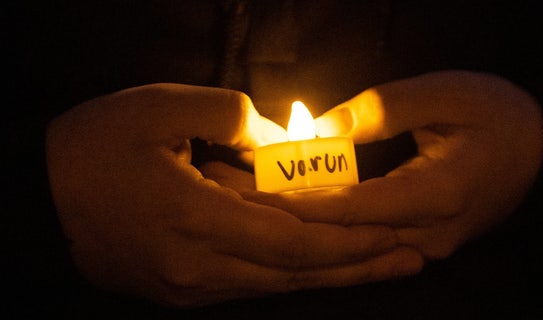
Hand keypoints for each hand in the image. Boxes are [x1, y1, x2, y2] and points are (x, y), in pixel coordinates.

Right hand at [46, 83, 422, 306]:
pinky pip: (250, 285)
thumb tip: (280, 142)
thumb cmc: (98, 145)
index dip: (347, 240)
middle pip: (295, 274)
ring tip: (381, 266)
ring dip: (332, 276)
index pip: (292, 242)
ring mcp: (190, 287)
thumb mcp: (160, 108)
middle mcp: (198, 268)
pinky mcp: (183, 291)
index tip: (394, 232)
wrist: (39, 196)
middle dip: (357, 267)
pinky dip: (293, 275)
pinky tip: (324, 267)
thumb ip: (233, 118)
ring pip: (276, 286)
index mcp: (195, 220)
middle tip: (410, 260)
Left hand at [243, 71, 542, 259]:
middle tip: (222, 189)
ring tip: (239, 197)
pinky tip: (285, 209)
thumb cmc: (494, 111)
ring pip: (346, 244)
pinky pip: (361, 242)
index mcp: (437, 194)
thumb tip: (317, 133)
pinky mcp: (419, 244)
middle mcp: (428, 234)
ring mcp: (425, 246)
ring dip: (293, 221)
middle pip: (338, 233)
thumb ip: (379, 112)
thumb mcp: (442, 94)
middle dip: (278, 214)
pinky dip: (321, 225)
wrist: (537, 147)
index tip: (241, 186)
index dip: (291, 198)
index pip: (347, 207)